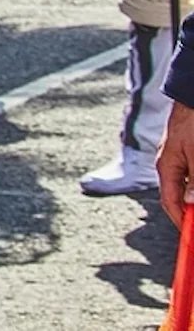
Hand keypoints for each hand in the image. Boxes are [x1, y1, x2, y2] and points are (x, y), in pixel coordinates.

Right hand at [160, 101, 193, 221]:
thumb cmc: (193, 121)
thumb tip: (192, 204)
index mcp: (167, 167)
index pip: (171, 202)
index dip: (182, 222)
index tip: (192, 236)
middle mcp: (175, 166)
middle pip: (184, 197)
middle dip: (192, 210)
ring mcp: (185, 160)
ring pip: (192, 187)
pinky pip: (193, 175)